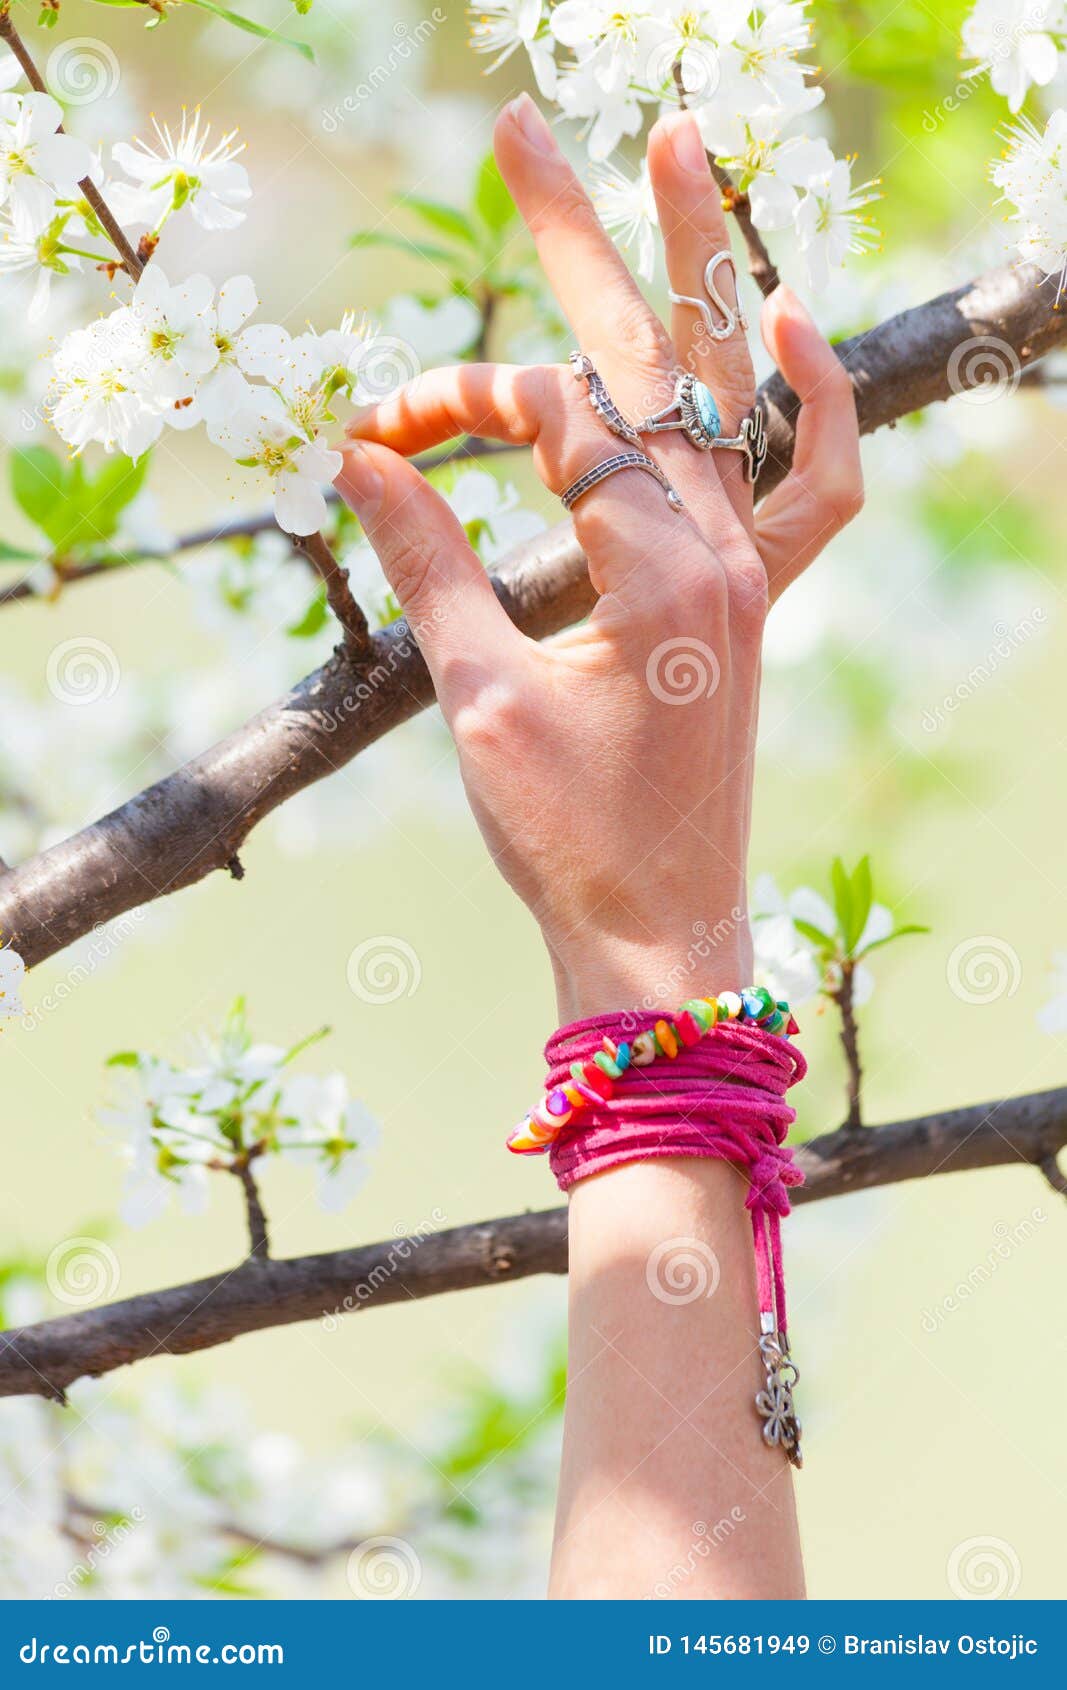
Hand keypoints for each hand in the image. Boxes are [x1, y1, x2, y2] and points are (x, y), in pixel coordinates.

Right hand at [337, 98, 861, 1019]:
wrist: (655, 931)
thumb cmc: (567, 834)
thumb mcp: (478, 695)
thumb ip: (429, 561)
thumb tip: (365, 457)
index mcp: (658, 569)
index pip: (554, 424)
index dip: (455, 408)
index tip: (378, 438)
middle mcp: (722, 549)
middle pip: (649, 361)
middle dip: (578, 241)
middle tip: (519, 128)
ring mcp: (751, 571)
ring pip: (728, 391)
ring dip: (696, 274)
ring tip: (675, 150)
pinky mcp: (753, 602)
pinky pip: (816, 488)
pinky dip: (816, 408)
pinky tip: (791, 328)